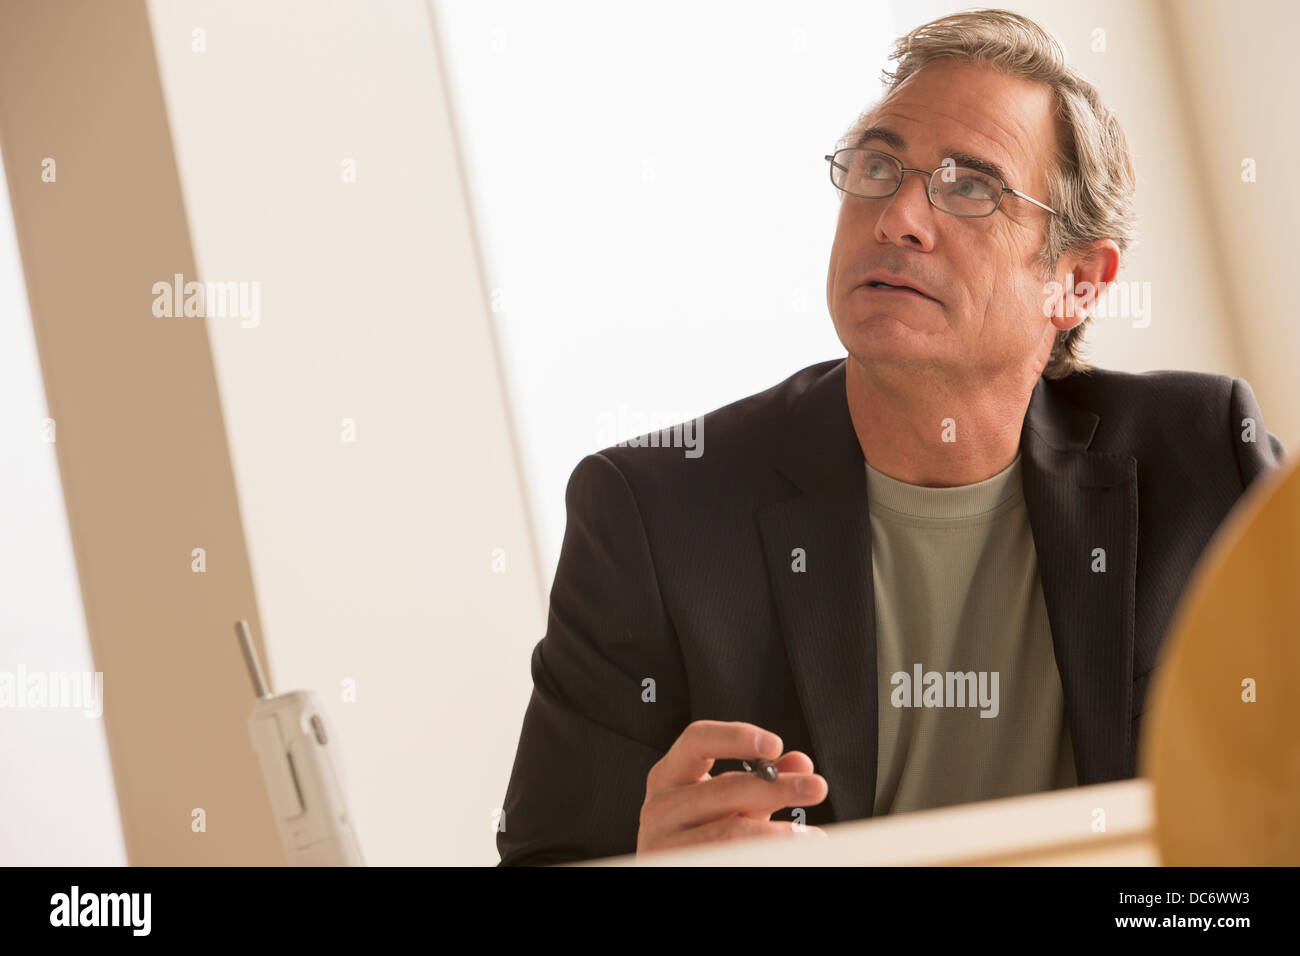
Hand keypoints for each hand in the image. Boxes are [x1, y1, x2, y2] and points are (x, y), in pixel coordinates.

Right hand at [635, 719, 828, 855]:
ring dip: (776, 833)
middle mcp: (659, 807)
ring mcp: (663, 844)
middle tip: (815, 788)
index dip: (736, 737)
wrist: (674, 869)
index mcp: (668, 776)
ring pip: (728, 834)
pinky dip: (761, 855)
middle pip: (723, 789)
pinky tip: (784, 856)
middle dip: (776, 788)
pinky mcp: (672, 867)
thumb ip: (761, 780)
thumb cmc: (699, 832)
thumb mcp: (728, 802)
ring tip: (810, 836)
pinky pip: (724, 859)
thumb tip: (801, 764)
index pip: (697, 741)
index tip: (776, 745)